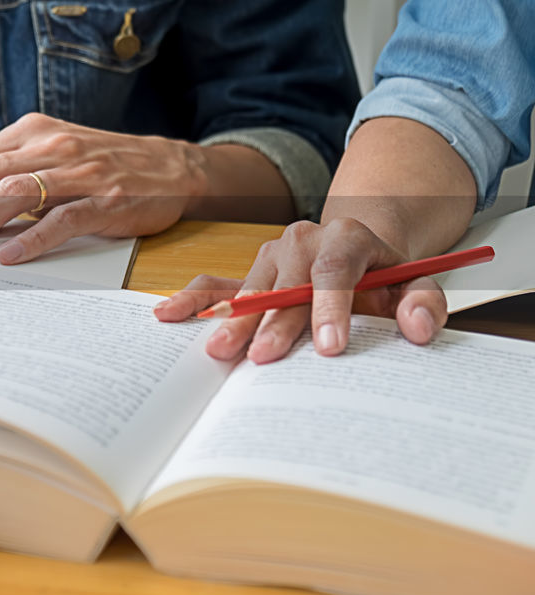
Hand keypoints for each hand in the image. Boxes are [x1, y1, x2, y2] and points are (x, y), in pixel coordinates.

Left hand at [0, 113, 204, 262]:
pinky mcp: (108, 200)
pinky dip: (36, 237)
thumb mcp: (49, 155)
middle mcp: (50, 147)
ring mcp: (79, 173)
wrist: (173, 166)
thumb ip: (6, 173)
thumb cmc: (101, 164)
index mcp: (30, 133)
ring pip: (15, 195)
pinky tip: (9, 254)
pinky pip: (66, 218)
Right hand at [153, 218, 448, 362]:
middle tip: (264, 359)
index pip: (336, 268)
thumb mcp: (418, 284)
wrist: (357, 251)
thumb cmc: (385, 277)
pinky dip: (193, 299)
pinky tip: (169, 314)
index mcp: (346, 236)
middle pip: (286, 282)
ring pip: (250, 287)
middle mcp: (303, 239)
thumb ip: (425, 303)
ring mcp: (270, 254)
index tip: (330, 347)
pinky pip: (216, 283)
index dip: (331, 307)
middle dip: (275, 323)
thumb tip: (419, 328)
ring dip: (234, 322)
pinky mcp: (249, 273)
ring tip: (221, 352)